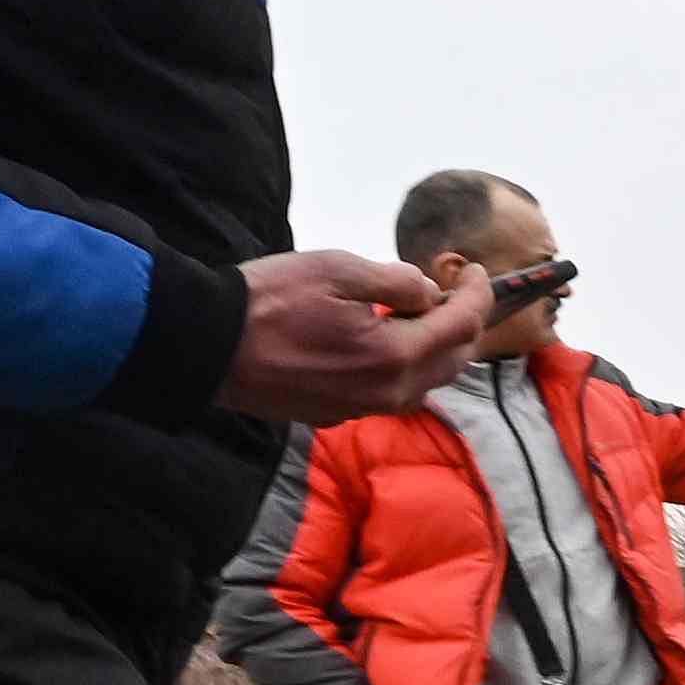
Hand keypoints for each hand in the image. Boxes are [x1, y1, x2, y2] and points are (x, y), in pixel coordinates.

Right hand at [221, 251, 491, 420]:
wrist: (208, 346)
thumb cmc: (269, 301)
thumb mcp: (338, 270)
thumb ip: (396, 282)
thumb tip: (427, 292)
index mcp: (395, 356)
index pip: (462, 326)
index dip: (477, 294)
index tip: (476, 271)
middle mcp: (387, 393)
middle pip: (453, 360)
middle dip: (463, 323)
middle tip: (451, 290)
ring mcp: (360, 409)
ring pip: (423, 382)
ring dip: (434, 348)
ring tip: (420, 313)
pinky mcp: (335, 414)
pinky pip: (388, 393)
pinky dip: (401, 366)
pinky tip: (381, 340)